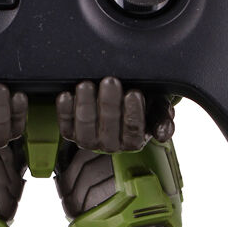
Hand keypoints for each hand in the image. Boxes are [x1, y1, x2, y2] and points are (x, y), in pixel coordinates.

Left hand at [55, 77, 174, 151]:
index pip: (134, 130)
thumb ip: (162, 117)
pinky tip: (66, 95)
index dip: (134, 112)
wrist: (119, 98)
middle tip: (110, 81)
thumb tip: (163, 133)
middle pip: (109, 128)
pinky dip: (65, 110)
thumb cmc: (140, 103)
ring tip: (86, 85)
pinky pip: (65, 125)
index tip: (134, 93)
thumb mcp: (156, 107)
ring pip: (85, 128)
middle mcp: (110, 145)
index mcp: (133, 141)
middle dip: (109, 104)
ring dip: (85, 105)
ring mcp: (89, 140)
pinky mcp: (70, 133)